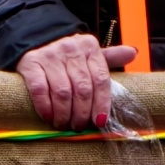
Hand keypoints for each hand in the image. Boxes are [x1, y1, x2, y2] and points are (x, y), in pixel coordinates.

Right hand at [13, 32, 131, 129]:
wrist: (36, 39)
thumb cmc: (68, 55)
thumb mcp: (89, 54)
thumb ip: (110, 57)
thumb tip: (133, 53)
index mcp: (89, 47)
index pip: (101, 79)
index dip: (102, 103)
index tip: (99, 122)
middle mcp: (71, 49)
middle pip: (82, 88)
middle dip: (82, 113)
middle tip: (79, 126)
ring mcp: (50, 55)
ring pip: (62, 91)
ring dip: (64, 114)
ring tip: (64, 124)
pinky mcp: (31, 63)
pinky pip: (40, 89)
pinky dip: (45, 106)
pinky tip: (48, 117)